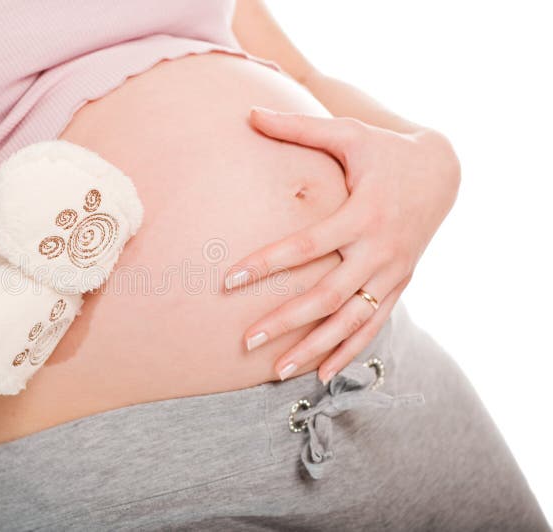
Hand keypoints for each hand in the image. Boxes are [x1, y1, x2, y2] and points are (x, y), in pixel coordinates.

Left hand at [225, 108, 460, 383]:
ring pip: (350, 321)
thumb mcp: (348, 134)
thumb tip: (248, 113)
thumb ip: (298, 127)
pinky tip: (320, 374)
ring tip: (276, 370)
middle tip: (246, 341)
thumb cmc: (386, 152)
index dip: (267, 264)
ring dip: (314, 347)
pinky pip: (373, 327)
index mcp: (362, 214)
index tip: (229, 280)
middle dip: (285, 321)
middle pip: (327, 296)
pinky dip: (348, 351)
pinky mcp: (399, 285)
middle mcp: (379, 251)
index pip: (307, 246)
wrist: (444, 172)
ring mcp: (392, 273)